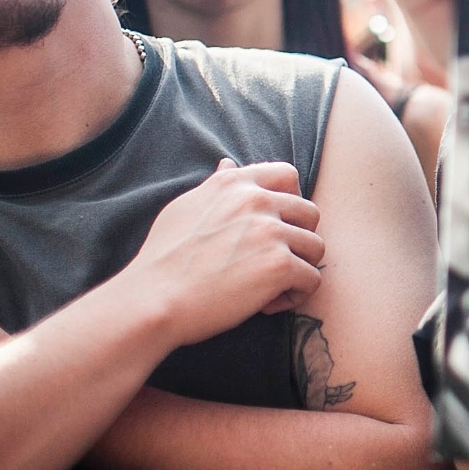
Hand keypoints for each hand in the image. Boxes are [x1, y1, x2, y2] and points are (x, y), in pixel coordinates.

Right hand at [119, 159, 325, 349]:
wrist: (153, 299)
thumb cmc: (163, 259)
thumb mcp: (185, 208)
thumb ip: (216, 186)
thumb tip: (229, 164)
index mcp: (235, 184)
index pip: (288, 174)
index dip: (290, 201)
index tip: (276, 226)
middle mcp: (257, 201)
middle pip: (310, 213)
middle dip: (298, 239)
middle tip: (272, 262)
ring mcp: (271, 232)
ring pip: (316, 247)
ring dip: (299, 268)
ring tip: (271, 286)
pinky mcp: (279, 265)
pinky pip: (311, 279)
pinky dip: (295, 295)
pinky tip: (268, 304)